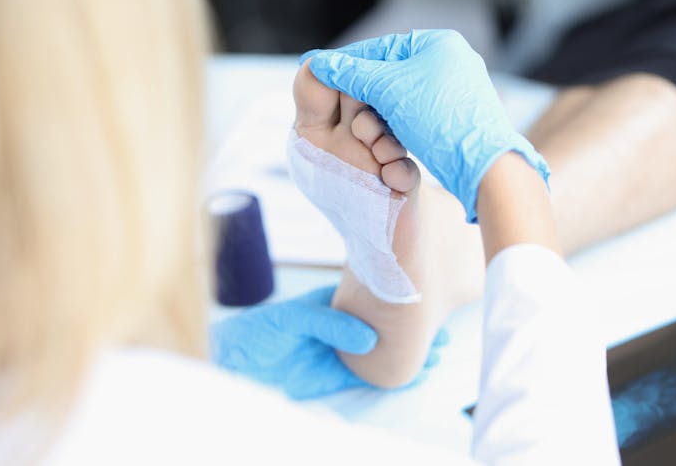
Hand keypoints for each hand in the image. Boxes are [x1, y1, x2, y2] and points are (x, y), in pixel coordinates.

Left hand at [210, 285, 449, 398]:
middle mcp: (339, 327)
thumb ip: (328, 325)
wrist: (233, 364)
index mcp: (329, 303)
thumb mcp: (290, 320)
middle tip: (442, 333)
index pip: (372, 298)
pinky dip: (390, 377)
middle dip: (412, 330)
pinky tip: (410, 376)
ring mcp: (338, 352)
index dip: (398, 300)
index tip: (424, 301)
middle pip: (384, 327)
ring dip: (407, 354)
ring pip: (381, 353)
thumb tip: (368, 338)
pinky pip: (367, 377)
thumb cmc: (256, 331)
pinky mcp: (332, 376)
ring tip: (437, 356)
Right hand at [302, 29, 548, 222]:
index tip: (322, 72)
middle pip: (391, 73)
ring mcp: (456, 90)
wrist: (480, 164)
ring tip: (365, 128)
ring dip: (381, 113)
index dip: (348, 62)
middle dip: (366, 93)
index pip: (381, 48)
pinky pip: (418, 115)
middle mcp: (451, 61)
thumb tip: (320, 63)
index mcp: (439, 43)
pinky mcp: (457, 117)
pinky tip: (388, 138)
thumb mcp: (388, 90)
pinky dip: (399, 124)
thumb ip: (352, 74)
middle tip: (340, 105)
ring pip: (403, 97)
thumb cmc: (438, 119)